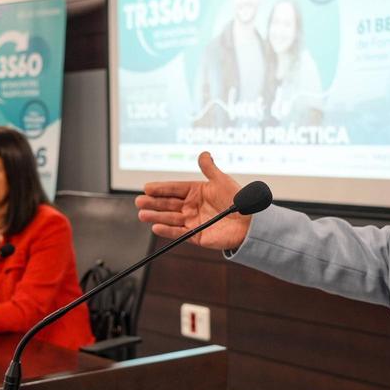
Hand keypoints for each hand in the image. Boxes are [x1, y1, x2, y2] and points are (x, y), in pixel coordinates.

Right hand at [135, 152, 250, 249]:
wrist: (250, 222)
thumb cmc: (238, 200)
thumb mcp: (222, 181)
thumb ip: (209, 168)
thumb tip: (203, 153)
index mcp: (196, 192)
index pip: (174, 189)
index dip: (160, 188)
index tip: (147, 187)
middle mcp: (192, 206)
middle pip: (168, 204)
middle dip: (153, 203)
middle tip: (139, 201)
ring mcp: (193, 221)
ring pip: (170, 218)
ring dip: (156, 216)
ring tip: (142, 214)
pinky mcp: (196, 235)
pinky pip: (179, 233)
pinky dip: (167, 230)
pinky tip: (156, 226)